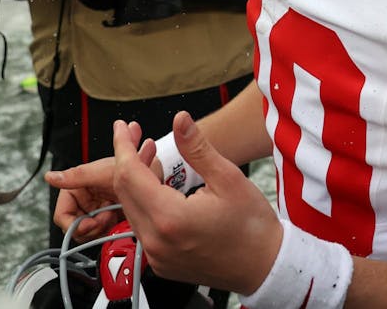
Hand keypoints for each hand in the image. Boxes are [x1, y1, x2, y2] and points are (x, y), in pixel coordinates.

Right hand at [45, 121, 158, 241]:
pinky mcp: (107, 217)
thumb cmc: (129, 167)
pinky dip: (109, 229)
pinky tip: (118, 219)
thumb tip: (49, 177)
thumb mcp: (103, 172)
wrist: (151, 175)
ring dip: (101, 228)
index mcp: (77, 188)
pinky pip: (101, 233)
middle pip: (76, 228)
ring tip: (114, 216)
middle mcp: (84, 200)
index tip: (91, 225)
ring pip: (88, 233)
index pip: (62, 216)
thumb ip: (76, 175)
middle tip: (106, 220)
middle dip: (91, 227)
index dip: (75, 224)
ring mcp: (95, 210)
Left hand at [112, 114, 282, 294]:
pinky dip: (143, 200)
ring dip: (134, 179)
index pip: (129, 174)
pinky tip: (158, 185)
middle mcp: (156, 241)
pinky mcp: (161, 262)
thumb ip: (197, 148)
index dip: (123, 145)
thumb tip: (180, 120)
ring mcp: (157, 256)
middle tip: (134, 134)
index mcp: (170, 218)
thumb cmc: (252, 226)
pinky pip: (141, 225)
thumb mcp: (228, 178)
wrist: (264, 266)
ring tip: (150, 154)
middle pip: (124, 191)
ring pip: (130, 208)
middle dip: (125, 158)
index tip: (122, 127)